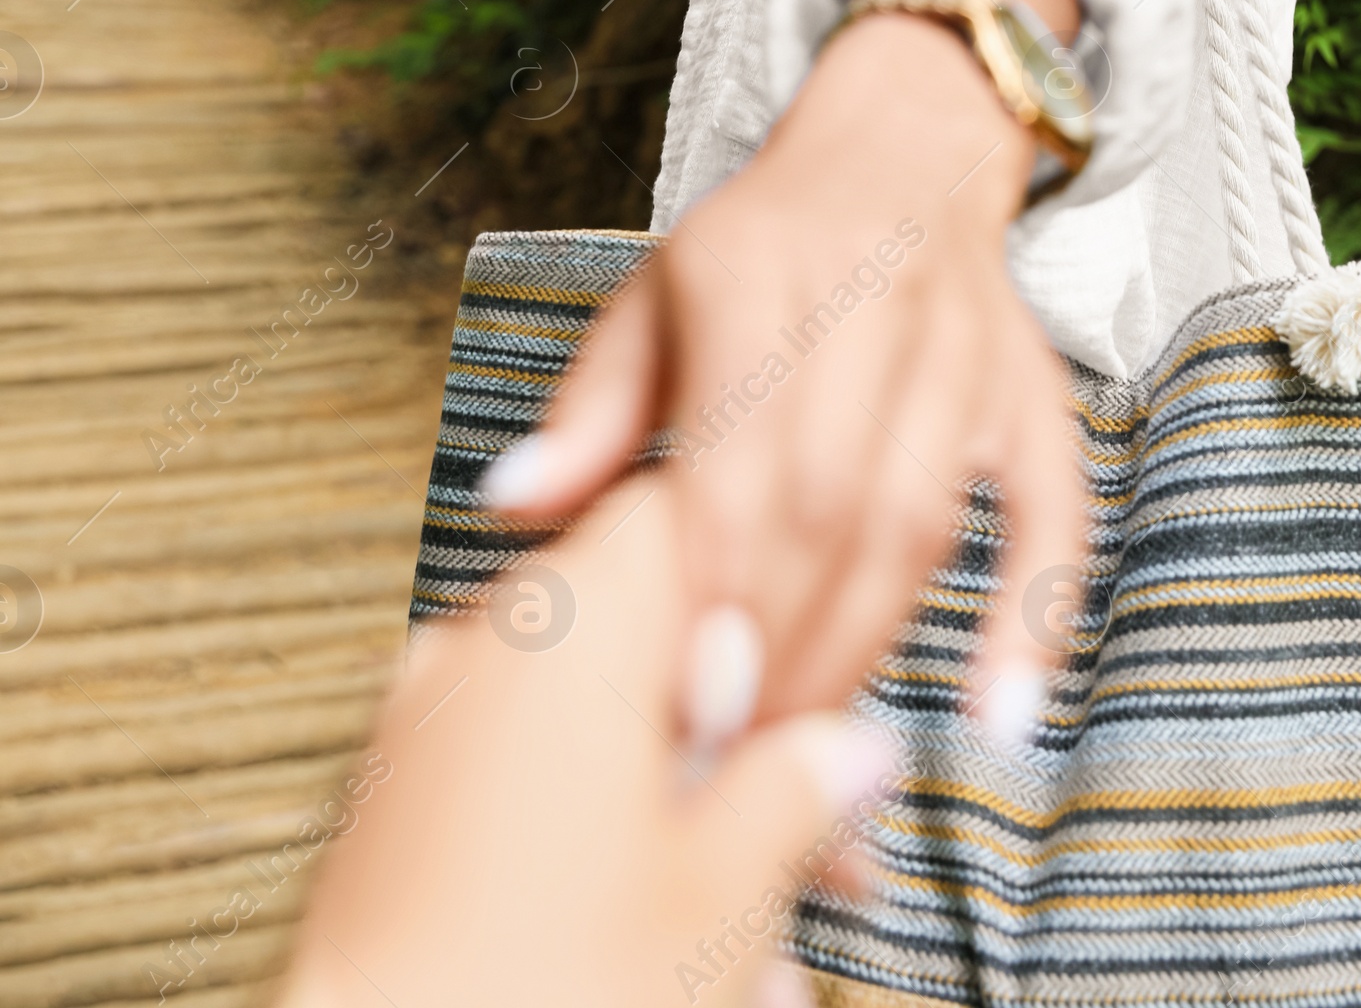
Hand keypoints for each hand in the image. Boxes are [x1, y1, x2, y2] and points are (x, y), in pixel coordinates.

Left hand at [278, 479, 895, 1007]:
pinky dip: (593, 838)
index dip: (776, 602)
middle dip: (740, 742)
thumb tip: (847, 749)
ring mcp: (426, 719)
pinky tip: (651, 941)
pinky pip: (524, 784)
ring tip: (746, 949)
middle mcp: (485, 643)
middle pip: (651, 643)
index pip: (691, 520)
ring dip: (678, 810)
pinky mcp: (392, 801)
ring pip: (596, 730)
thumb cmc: (537, 994)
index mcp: (569, 623)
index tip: (827, 692)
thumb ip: (798, 791)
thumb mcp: (723, 893)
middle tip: (817, 848)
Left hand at [484, 0, 1087, 749]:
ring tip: (803, 755)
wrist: (904, 146)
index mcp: (757, 270)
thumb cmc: (758, 245)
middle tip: (722, 759)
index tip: (671, 694)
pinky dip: (1032, 612)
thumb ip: (590, 410)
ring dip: (864, 648)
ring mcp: (965, 350)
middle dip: (776, 643)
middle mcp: (872, 301)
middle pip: (828, 503)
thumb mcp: (653, 295)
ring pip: (919, 522)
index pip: (736, 453)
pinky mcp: (1034, 392)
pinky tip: (1001, 718)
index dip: (711, 582)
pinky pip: (1051, 511)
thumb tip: (510, 512)